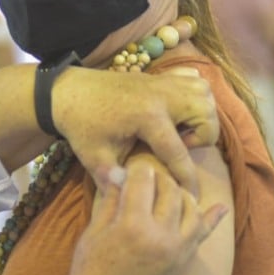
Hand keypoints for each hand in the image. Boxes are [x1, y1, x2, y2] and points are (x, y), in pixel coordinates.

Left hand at [52, 66, 217, 196]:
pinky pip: (192, 79)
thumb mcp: (93, 156)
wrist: (67, 91)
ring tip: (179, 128)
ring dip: (201, 114)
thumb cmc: (80, 124)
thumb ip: (111, 178)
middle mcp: (161, 96)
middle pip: (206, 115)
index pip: (179, 152)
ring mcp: (162, 82)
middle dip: (201, 137)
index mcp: (147, 117)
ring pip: (205, 94)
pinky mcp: (159, 76)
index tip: (193, 196)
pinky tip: (177, 110)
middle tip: (176, 144)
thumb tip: (128, 198)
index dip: (188, 178)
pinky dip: (193, 94)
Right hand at [61, 167, 227, 274]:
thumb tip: (118, 172)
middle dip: (157, 177)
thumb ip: (110, 202)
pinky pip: (203, 234)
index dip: (135, 168)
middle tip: (144, 176)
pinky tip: (220, 206)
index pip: (143, 179)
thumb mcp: (93, 235)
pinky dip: (212, 218)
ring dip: (178, 192)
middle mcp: (162, 235)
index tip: (128, 165)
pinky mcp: (185, 261)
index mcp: (133, 225)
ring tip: (163, 190)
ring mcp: (178, 249)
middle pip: (169, 188)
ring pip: (189, 205)